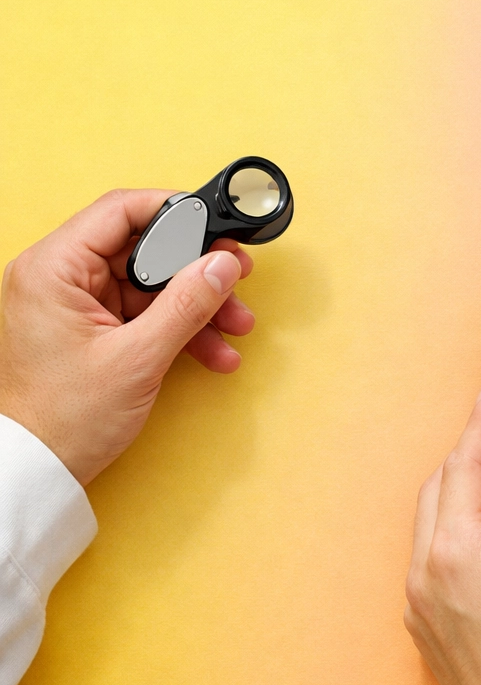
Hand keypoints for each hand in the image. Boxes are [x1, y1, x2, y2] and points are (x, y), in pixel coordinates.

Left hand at [0, 189, 255, 485]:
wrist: (39, 473)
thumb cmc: (63, 421)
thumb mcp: (137, 358)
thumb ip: (186, 304)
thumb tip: (224, 264)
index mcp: (54, 270)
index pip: (121, 211)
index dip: (175, 211)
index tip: (216, 225)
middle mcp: (61, 278)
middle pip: (145, 248)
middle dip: (196, 269)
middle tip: (236, 276)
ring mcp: (78, 303)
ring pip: (153, 282)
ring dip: (198, 303)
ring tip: (236, 324)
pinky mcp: (94, 327)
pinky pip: (148, 312)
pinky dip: (182, 327)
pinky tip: (214, 349)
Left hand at [405, 386, 480, 684]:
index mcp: (453, 551)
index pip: (462, 466)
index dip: (480, 424)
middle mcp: (424, 574)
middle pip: (440, 489)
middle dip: (469, 454)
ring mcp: (420, 605)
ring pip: (435, 524)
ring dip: (467, 494)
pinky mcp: (428, 627)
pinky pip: (437, 559)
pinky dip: (462, 533)